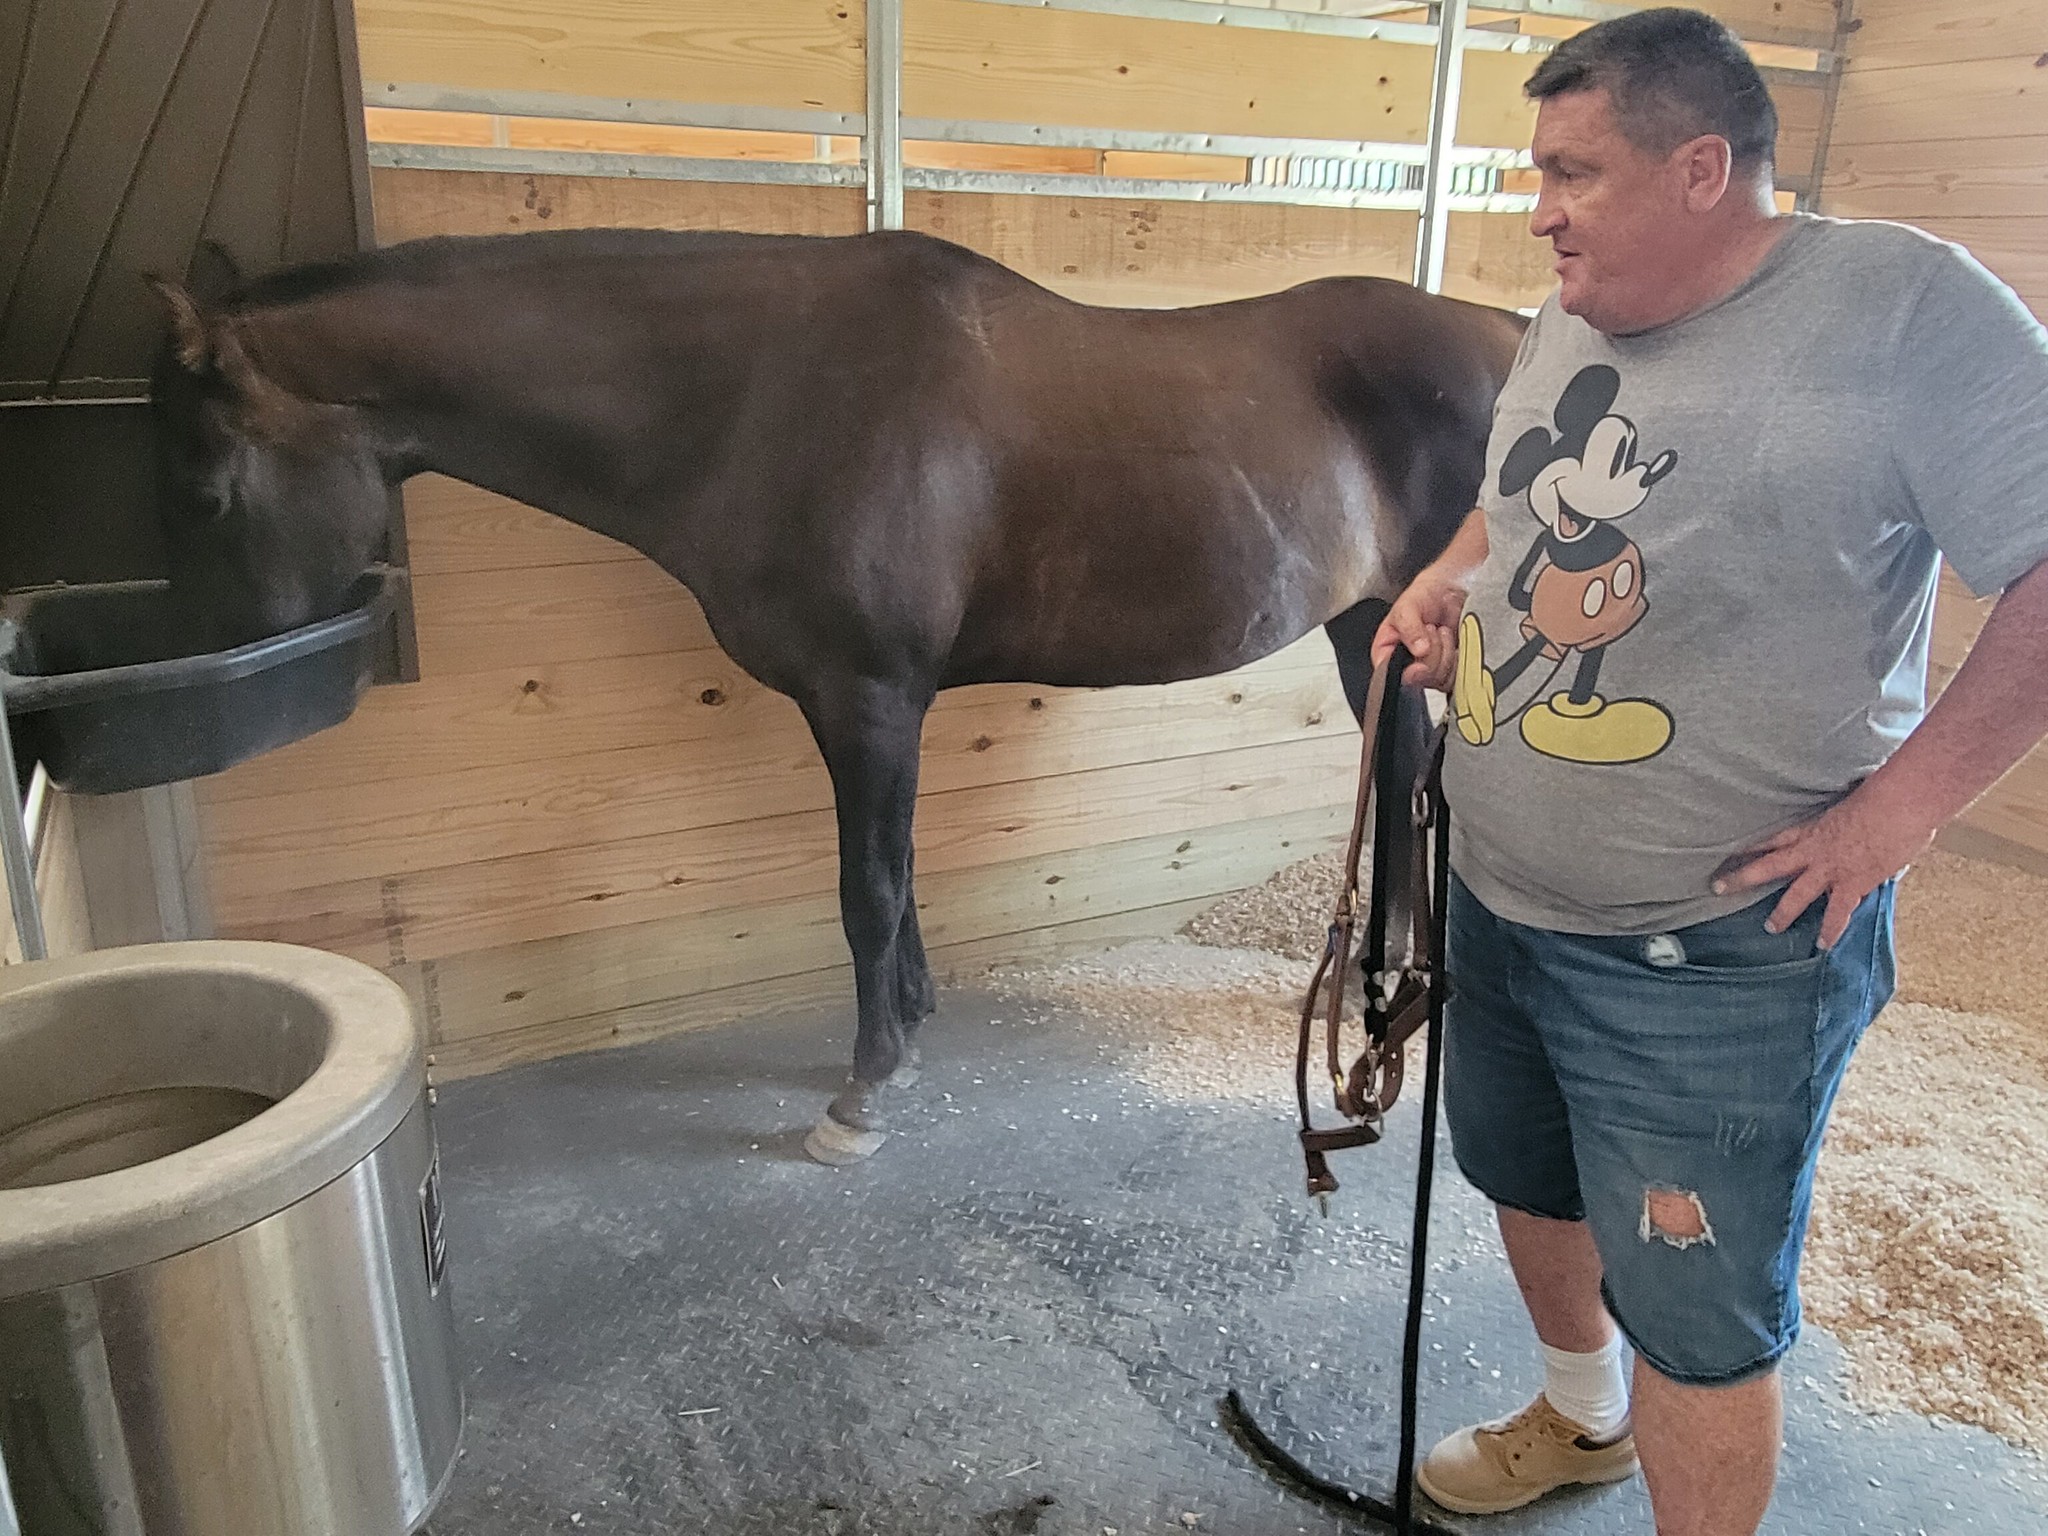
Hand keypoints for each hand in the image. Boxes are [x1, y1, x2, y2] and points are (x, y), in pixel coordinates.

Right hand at [1372, 567, 1467, 690]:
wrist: (1453, 590)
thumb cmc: (1424, 595)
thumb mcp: (1408, 605)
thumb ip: (1409, 627)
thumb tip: (1419, 650)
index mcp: (1387, 652)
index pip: (1388, 674)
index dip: (1405, 669)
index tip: (1420, 655)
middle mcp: (1405, 665)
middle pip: (1416, 679)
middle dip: (1430, 653)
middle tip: (1430, 629)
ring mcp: (1428, 670)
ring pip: (1436, 679)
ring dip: (1444, 652)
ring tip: (1440, 630)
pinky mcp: (1447, 671)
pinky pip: (1454, 677)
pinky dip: (1457, 658)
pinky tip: (1452, 640)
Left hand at [1712, 784, 1934, 947]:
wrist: (1898, 803)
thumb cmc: (1882, 795)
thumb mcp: (1854, 805)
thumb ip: (1850, 820)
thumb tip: (1860, 827)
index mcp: (1812, 828)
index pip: (1772, 838)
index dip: (1750, 847)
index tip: (1726, 854)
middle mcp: (1813, 849)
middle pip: (1768, 865)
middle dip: (1742, 876)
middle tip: (1717, 887)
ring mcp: (1829, 868)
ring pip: (1796, 894)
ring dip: (1782, 913)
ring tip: (1770, 928)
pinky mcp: (1851, 883)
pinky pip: (1837, 912)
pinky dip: (1831, 930)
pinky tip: (1823, 945)